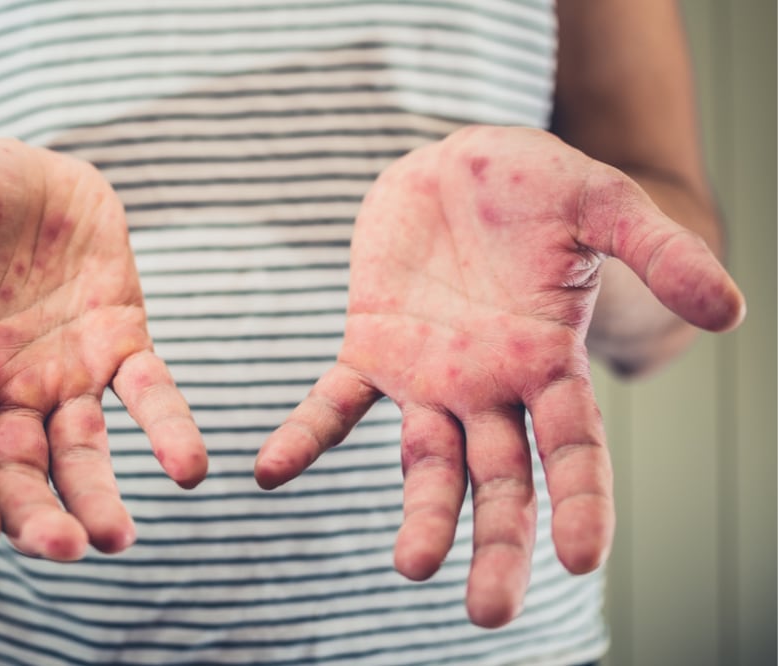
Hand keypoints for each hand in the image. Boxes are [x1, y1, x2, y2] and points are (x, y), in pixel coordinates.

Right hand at [0, 139, 206, 559]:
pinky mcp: (121, 342)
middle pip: (17, 474)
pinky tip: (189, 468)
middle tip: (65, 549)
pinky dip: (169, 429)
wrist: (26, 168)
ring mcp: (68, 373)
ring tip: (116, 540)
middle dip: (35, 518)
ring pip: (82, 453)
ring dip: (98, 499)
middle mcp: (8, 390)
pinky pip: (150, 393)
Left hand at [254, 126, 743, 626]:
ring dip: (420, 515)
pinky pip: (334, 403)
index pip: (572, 449)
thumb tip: (730, 312)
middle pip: (499, 480)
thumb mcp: (600, 202)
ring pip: (425, 462)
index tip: (578, 560)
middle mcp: (490, 386)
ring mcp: (428, 374)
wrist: (454, 160)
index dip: (580, 503)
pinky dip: (305, 438)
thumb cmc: (534, 183)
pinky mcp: (371, 346)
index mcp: (549, 362)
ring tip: (411, 568)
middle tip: (487, 613)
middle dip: (499, 543)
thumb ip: (657, 252)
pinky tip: (271, 472)